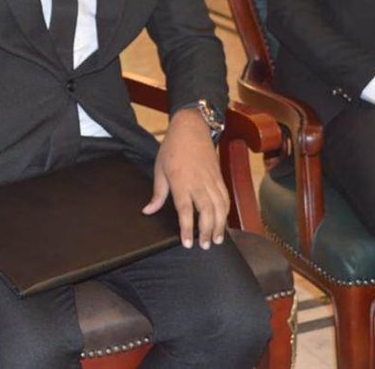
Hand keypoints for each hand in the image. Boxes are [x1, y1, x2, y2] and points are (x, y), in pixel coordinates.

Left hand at [144, 107, 228, 249]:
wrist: (191, 127)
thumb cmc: (172, 148)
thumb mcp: (159, 169)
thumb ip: (158, 193)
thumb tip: (149, 211)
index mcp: (181, 181)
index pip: (185, 210)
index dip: (187, 228)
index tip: (188, 243)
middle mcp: (199, 182)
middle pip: (207, 211)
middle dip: (206, 231)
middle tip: (204, 246)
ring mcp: (211, 179)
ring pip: (220, 206)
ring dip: (219, 225)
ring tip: (216, 240)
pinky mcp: (219, 176)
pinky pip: (225, 197)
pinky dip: (226, 212)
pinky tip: (223, 222)